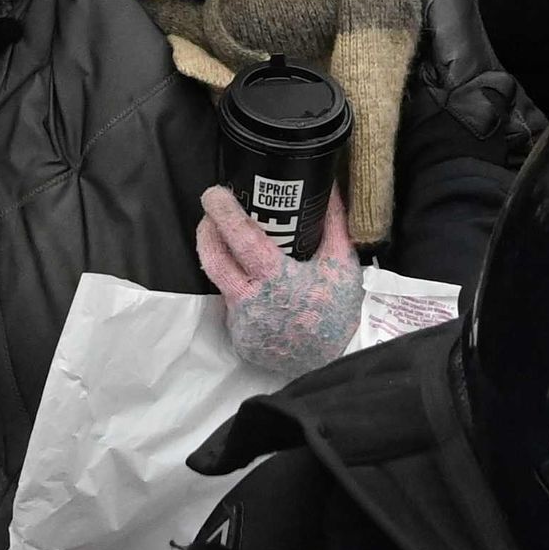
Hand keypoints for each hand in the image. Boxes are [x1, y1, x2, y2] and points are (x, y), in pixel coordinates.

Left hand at [196, 188, 361, 379]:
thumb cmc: (339, 311)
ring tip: (232, 244)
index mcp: (276, 280)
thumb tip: (328, 187)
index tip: (214, 194)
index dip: (224, 214)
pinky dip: (239, 292)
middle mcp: (251, 303)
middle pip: (213, 260)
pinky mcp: (239, 340)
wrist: (336, 362)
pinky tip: (255, 287)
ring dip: (223, 260)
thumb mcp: (342, 264)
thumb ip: (333, 224)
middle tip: (211, 213)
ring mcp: (242, 324)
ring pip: (221, 283)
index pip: (241, 240)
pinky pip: (231, 307)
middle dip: (206, 231)